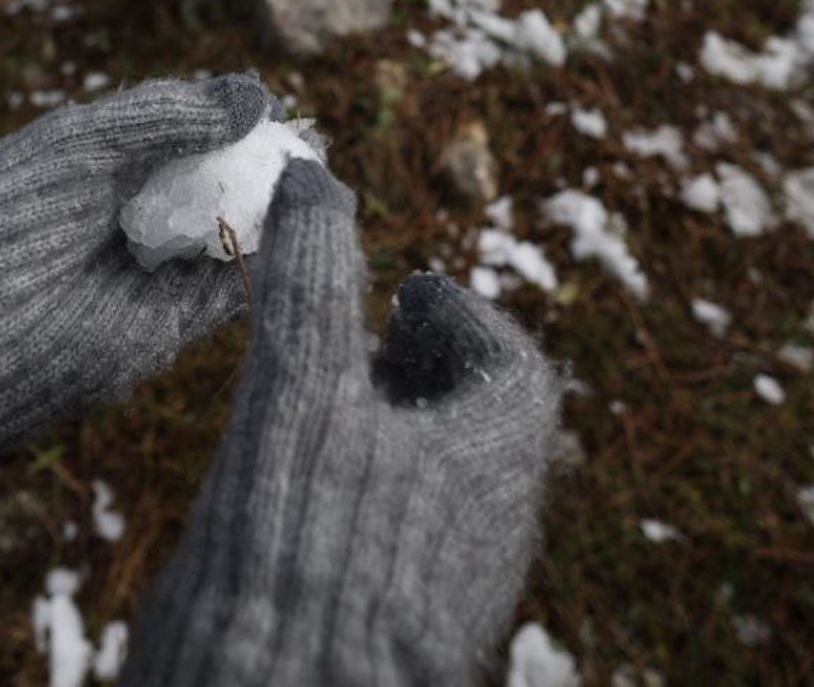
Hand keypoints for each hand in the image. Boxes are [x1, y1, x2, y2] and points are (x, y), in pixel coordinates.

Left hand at [0, 73, 276, 468]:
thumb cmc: (3, 212)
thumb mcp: (84, 142)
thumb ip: (166, 116)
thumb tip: (256, 93)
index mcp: (110, 168)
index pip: (194, 140)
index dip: (240, 127)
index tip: (286, 113)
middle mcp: (137, 221)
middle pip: (223, 190)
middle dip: (268, 171)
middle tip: (315, 150)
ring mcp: (154, 278)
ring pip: (234, 239)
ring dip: (276, 215)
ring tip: (319, 185)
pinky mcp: (166, 333)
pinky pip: (230, 293)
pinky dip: (264, 264)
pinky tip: (294, 234)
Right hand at [122, 160, 563, 686]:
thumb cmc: (310, 542)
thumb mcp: (301, 390)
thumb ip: (311, 282)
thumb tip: (314, 174)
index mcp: (493, 464)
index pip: (514, 369)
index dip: (461, 320)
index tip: (405, 294)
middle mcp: (491, 532)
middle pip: (482, 430)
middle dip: (423, 376)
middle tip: (359, 346)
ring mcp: (451, 594)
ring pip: (444, 492)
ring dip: (393, 438)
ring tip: (320, 412)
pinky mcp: (402, 639)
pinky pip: (407, 548)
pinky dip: (366, 499)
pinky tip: (298, 499)